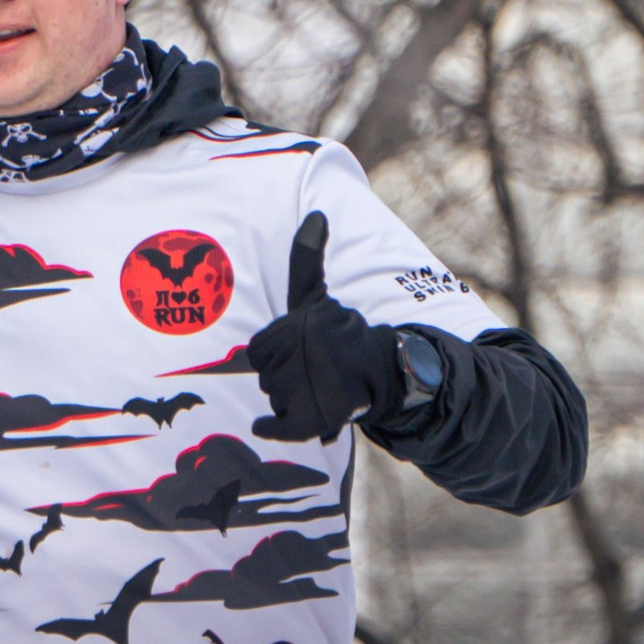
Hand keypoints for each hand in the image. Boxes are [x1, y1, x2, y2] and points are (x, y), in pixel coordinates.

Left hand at [249, 211, 403, 442]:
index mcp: (302, 322)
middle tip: (313, 370)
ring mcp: (312, 384)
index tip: (303, 348)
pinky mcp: (318, 416)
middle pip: (264, 375)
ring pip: (275, 399)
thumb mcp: (317, 295)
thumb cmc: (342, 333)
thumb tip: (316, 215)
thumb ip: (307, 258)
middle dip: (282, 376)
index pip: (258, 349)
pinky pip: (280, 427)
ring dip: (290, 398)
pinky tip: (263, 426)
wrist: (385, 371)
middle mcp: (306, 352)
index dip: (277, 352)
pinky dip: (270, 429)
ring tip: (319, 387)